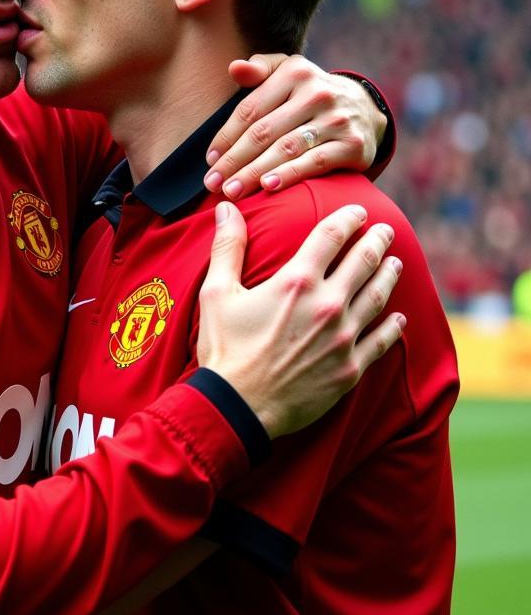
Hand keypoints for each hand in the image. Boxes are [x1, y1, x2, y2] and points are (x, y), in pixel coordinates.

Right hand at [196, 202, 403, 437]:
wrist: (238, 406)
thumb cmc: (224, 349)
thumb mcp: (216, 292)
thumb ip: (227, 247)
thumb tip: (225, 208)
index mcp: (296, 282)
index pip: (331, 236)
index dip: (347, 218)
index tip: (358, 210)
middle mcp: (327, 305)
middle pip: (363, 262)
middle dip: (377, 241)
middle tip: (386, 229)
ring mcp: (342, 338)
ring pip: (377, 298)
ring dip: (389, 276)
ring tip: (396, 263)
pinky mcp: (349, 369)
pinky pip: (380, 342)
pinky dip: (392, 327)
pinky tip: (399, 318)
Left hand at [204, 54, 386, 199]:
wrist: (364, 109)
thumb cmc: (308, 93)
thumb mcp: (286, 73)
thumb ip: (259, 69)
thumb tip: (234, 68)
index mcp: (295, 72)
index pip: (250, 109)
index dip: (226, 136)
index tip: (209, 160)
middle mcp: (317, 93)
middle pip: (264, 132)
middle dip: (234, 160)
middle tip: (213, 183)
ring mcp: (336, 119)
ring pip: (285, 149)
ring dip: (254, 172)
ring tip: (232, 190)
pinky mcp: (352, 144)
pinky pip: (314, 163)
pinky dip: (289, 175)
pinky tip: (267, 187)